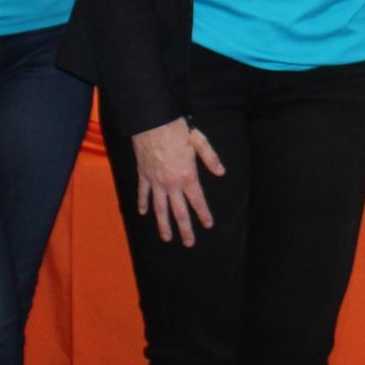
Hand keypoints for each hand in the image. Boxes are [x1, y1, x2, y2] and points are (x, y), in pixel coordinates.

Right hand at [130, 118, 225, 246]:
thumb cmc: (176, 129)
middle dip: (185, 229)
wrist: (151, 120)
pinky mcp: (143, 174)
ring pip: (159, 208)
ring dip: (163, 224)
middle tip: (189, 243)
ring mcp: (155, 181)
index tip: (208, 225)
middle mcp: (171, 183)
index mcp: (187, 175)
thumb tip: (221, 172)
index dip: (203, 214)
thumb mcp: (199, 141)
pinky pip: (143, 193)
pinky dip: (142, 203)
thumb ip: (210, 158)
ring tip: (167, 238)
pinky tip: (143, 213)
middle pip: (179, 211)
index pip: (197, 200)